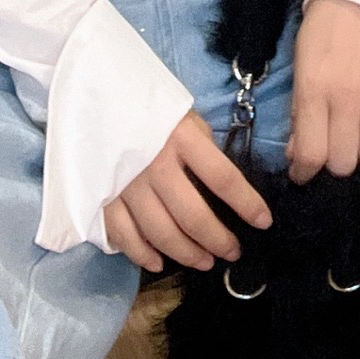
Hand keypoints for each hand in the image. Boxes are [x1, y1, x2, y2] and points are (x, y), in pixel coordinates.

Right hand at [104, 111, 271, 275]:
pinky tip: (158, 263)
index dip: (247, 204)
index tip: (263, 222)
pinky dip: (142, 254)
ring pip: (161, 233)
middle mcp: (156, 165)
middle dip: (218, 240)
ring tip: (205, 261)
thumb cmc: (149, 107)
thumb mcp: (185, 116)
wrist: (96, 96)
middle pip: (193, 216)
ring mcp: (127, 185)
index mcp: (182, 139)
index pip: (223, 179)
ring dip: (187, 254)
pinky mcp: (104, 197)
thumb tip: (220, 184)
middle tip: (232, 252)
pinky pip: (125, 236)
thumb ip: (202, 148)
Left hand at [290, 0, 359, 180]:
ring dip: (359, 149)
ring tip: (353, 133)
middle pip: (344, 163)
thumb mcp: (301, 68)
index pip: (311, 154)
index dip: (304, 173)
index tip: (302, 173)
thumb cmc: (324, 31)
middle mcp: (348, 99)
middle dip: (333, 163)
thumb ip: (299, 113)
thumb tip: (299, 154)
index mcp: (314, 91)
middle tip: (329, 149)